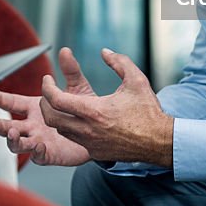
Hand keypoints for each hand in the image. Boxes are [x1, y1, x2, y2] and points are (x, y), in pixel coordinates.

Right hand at [0, 47, 92, 165]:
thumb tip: (65, 50)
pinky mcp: (50, 154)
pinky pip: (39, 156)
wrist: (100, 130)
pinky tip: (38, 146)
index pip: (13, 102)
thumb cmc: (83, 107)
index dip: (1, 99)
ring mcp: (39, 140)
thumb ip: (70, 71)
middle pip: (9, 127)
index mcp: (34, 107)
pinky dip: (36, 152)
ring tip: (12, 133)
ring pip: (19, 144)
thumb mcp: (77, 87)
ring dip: (13, 140)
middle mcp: (33, 125)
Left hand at [40, 48, 172, 166]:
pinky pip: (75, 140)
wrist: (160, 142)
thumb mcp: (136, 80)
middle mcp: (87, 130)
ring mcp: (90, 144)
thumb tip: (105, 52)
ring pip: (61, 130)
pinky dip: (71, 128)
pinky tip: (79, 118)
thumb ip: (119, 62)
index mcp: (93, 111)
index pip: (56, 100)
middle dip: (45, 103)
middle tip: (49, 92)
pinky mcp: (96, 153)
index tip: (47, 79)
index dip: (47, 87)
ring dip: (57, 116)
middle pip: (51, 118)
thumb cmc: (148, 112)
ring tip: (63, 103)